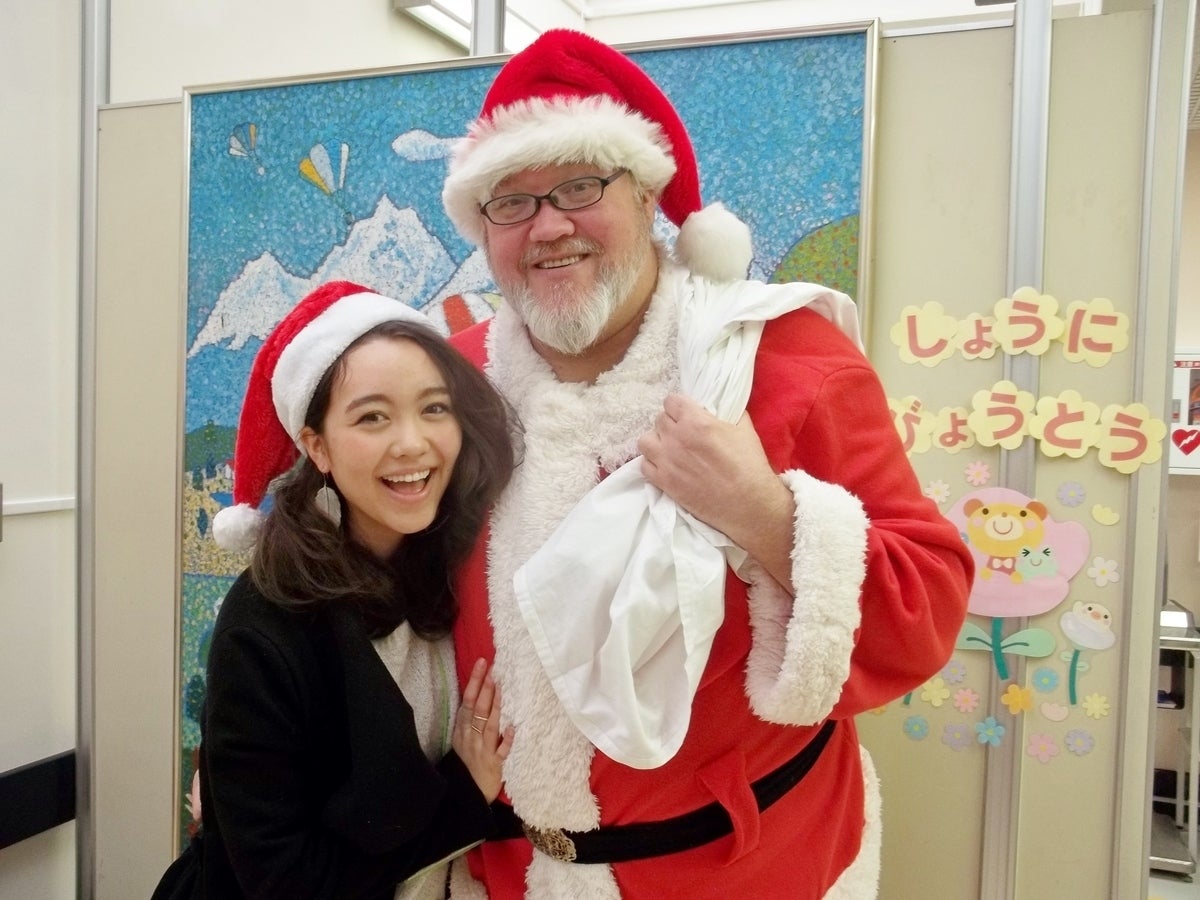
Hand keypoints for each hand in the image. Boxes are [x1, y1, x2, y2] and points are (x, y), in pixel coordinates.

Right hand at [453, 658, 512, 802]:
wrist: (467, 793)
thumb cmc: (468, 762)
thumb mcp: (464, 738)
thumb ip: (471, 718)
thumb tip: (481, 691)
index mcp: (463, 729)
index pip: (468, 701)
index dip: (474, 682)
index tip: (482, 664)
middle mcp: (471, 737)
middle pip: (477, 709)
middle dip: (484, 688)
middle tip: (491, 669)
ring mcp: (483, 750)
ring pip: (489, 725)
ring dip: (495, 706)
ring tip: (501, 688)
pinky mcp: (495, 765)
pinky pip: (501, 752)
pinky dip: (506, 741)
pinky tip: (513, 728)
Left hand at [638, 393, 796, 587]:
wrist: (747, 503)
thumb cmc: (749, 464)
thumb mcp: (743, 428)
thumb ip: (727, 412)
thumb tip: (718, 406)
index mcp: (695, 422)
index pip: (671, 401)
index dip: (679, 407)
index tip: (686, 414)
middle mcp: (676, 438)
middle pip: (659, 420)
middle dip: (671, 424)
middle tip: (683, 434)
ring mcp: (666, 461)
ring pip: (645, 441)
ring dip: (656, 442)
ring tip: (670, 449)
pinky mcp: (664, 482)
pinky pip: (644, 466)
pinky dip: (653, 464)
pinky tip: (667, 467)